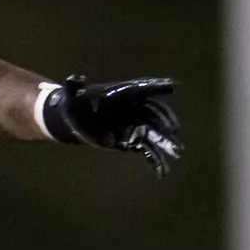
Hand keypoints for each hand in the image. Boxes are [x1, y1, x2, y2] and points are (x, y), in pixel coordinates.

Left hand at [42, 75, 182, 176]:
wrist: (76, 118)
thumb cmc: (76, 103)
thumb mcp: (71, 95)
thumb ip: (73, 87)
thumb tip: (73, 79)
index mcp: (122, 94)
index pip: (141, 89)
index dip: (156, 87)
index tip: (172, 86)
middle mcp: (133, 108)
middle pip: (153, 114)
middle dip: (165, 123)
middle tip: (175, 131)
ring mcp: (134, 125)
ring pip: (153, 133)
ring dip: (165, 143)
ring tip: (177, 152)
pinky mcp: (130, 140)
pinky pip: (146, 149)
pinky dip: (154, 159)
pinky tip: (162, 170)